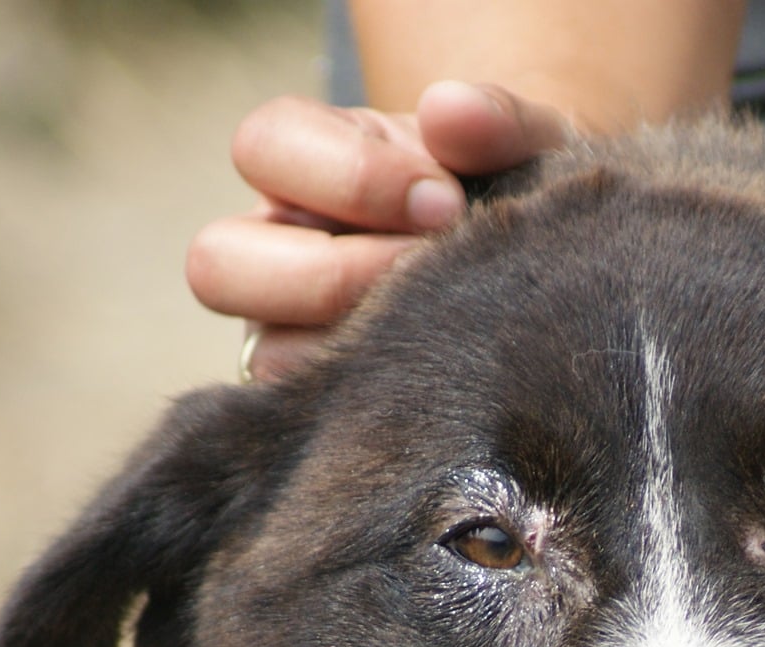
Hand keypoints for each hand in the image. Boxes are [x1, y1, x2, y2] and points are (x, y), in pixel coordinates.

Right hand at [187, 80, 572, 381]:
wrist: (544, 276)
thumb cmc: (516, 197)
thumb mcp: (522, 147)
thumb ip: (495, 120)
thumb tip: (448, 111)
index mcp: (310, 163)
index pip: (266, 145)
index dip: (351, 175)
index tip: (444, 200)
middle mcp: (279, 248)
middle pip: (220, 263)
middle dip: (331, 274)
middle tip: (427, 272)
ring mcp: (288, 333)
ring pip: (262, 353)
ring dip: (347, 345)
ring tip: (438, 331)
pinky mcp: (319, 406)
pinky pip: (307, 418)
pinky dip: (370, 401)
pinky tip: (441, 382)